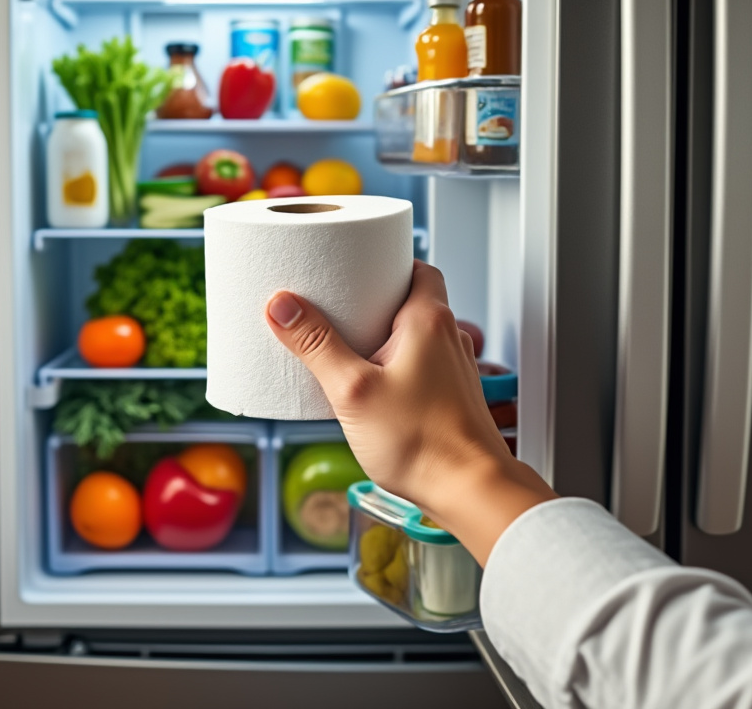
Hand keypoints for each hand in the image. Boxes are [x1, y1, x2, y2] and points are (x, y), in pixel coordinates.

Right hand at [266, 261, 556, 563]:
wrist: (468, 490)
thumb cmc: (423, 443)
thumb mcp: (352, 390)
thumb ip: (316, 346)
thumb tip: (283, 306)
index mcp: (429, 321)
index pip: (416, 266)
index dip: (386, 261)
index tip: (352, 263)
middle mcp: (448, 338)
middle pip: (412, 299)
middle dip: (375, 299)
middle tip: (338, 303)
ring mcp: (454, 369)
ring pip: (417, 335)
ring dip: (384, 334)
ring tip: (346, 345)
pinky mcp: (450, 397)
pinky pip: (420, 365)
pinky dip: (394, 364)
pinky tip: (368, 386)